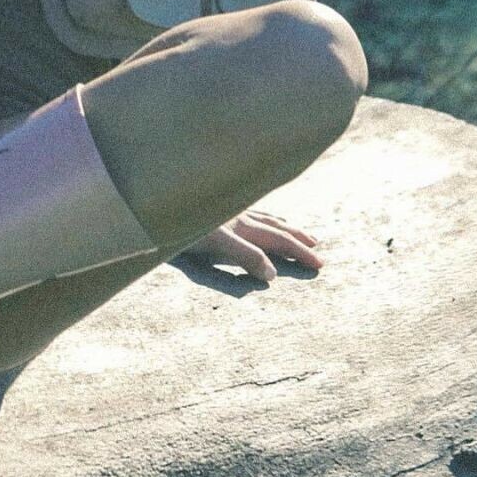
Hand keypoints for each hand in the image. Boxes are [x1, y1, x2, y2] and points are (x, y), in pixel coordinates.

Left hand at [178, 209, 322, 283]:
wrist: (157, 202)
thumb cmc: (182, 226)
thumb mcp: (216, 243)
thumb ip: (245, 256)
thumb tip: (272, 274)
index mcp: (242, 225)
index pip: (278, 240)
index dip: (299, 252)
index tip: (319, 264)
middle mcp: (238, 215)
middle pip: (274, 227)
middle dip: (296, 239)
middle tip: (317, 247)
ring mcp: (227, 210)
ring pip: (261, 217)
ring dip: (281, 226)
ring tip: (294, 230)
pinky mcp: (213, 208)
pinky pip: (246, 212)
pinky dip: (259, 217)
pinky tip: (255, 217)